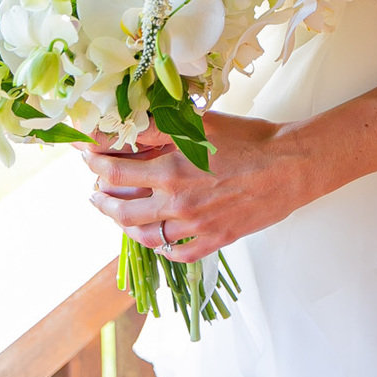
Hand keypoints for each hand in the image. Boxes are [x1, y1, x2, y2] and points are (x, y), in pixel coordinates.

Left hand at [84, 112, 308, 262]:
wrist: (290, 167)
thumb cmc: (250, 139)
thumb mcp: (202, 123)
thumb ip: (163, 128)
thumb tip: (132, 127)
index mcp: (170, 170)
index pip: (115, 170)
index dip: (94, 161)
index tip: (86, 155)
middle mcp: (176, 202)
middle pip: (121, 208)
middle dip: (100, 197)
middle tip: (93, 190)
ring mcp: (194, 226)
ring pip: (143, 235)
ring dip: (122, 225)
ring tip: (116, 215)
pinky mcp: (213, 240)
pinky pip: (176, 253)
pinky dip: (160, 248)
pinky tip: (156, 240)